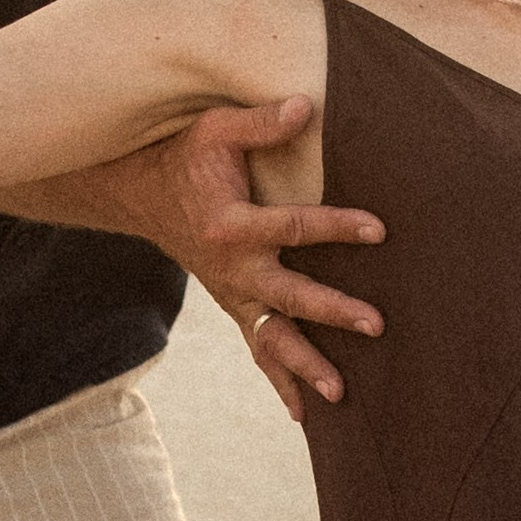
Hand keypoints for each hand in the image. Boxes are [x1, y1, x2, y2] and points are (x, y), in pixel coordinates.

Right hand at [172, 99, 386, 418]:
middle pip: (287, 296)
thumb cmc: (184, 156)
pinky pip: (257, 349)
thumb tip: (308, 106)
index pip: (293, 228)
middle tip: (376, 324)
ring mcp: (230, 293)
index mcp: (229, 225)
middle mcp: (230, 268)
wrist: (139, 194)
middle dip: (332, 311)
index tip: (381, 230)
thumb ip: (260, 121)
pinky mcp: (232, 305)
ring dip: (305, 365)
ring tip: (342, 394)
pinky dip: (279, 381)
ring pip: (269, 337)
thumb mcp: (214, 128)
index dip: (338, 226)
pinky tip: (307, 414)